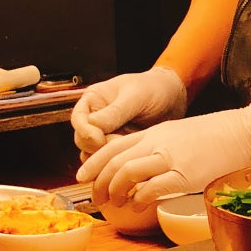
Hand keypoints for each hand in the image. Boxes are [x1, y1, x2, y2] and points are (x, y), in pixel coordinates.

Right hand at [71, 67, 187, 155]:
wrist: (173, 98)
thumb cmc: (153, 89)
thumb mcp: (135, 96)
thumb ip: (115, 111)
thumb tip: (92, 125)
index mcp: (93, 101)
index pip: (78, 120)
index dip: (85, 132)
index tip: (99, 139)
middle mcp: (95, 118)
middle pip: (83, 141)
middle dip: (99, 146)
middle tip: (120, 144)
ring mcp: (106, 134)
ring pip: (94, 154)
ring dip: (109, 156)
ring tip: (130, 148)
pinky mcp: (118, 146)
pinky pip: (110, 160)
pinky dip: (118, 161)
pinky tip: (133, 156)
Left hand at [76, 101, 250, 206]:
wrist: (245, 132)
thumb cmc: (221, 135)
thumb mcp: (183, 134)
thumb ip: (162, 147)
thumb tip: (148, 168)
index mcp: (156, 132)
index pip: (113, 146)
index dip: (94, 162)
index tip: (84, 176)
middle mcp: (158, 143)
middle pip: (115, 161)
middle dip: (99, 182)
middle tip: (96, 197)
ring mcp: (170, 158)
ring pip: (126, 173)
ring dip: (115, 191)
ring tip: (115, 203)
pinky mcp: (185, 175)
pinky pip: (151, 188)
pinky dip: (139, 199)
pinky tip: (138, 205)